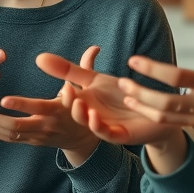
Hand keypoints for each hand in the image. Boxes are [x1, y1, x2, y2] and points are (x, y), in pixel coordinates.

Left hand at [0, 48, 100, 164]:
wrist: (85, 140)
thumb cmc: (85, 109)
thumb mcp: (88, 90)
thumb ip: (85, 69)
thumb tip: (94, 48)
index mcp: (59, 110)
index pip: (37, 108)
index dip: (21, 105)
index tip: (3, 99)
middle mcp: (47, 126)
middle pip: (18, 126)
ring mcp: (39, 136)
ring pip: (12, 135)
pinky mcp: (32, 142)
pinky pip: (11, 140)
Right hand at [36, 46, 181, 147]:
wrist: (153, 111)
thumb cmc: (122, 93)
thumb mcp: (95, 80)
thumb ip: (71, 69)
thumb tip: (40, 57)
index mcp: (84, 101)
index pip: (68, 97)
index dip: (63, 93)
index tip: (57, 86)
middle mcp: (91, 114)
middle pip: (75, 112)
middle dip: (69, 103)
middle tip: (66, 90)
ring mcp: (104, 125)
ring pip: (89, 123)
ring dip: (82, 113)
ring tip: (80, 102)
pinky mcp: (119, 134)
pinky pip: (106, 133)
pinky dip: (98, 125)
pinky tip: (95, 115)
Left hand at [121, 11, 193, 172]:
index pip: (177, 77)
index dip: (153, 68)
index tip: (134, 59)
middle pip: (165, 101)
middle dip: (141, 91)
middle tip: (121, 80)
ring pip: (163, 116)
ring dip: (141, 105)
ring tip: (124, 92)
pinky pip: (168, 123)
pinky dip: (150, 115)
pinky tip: (136, 104)